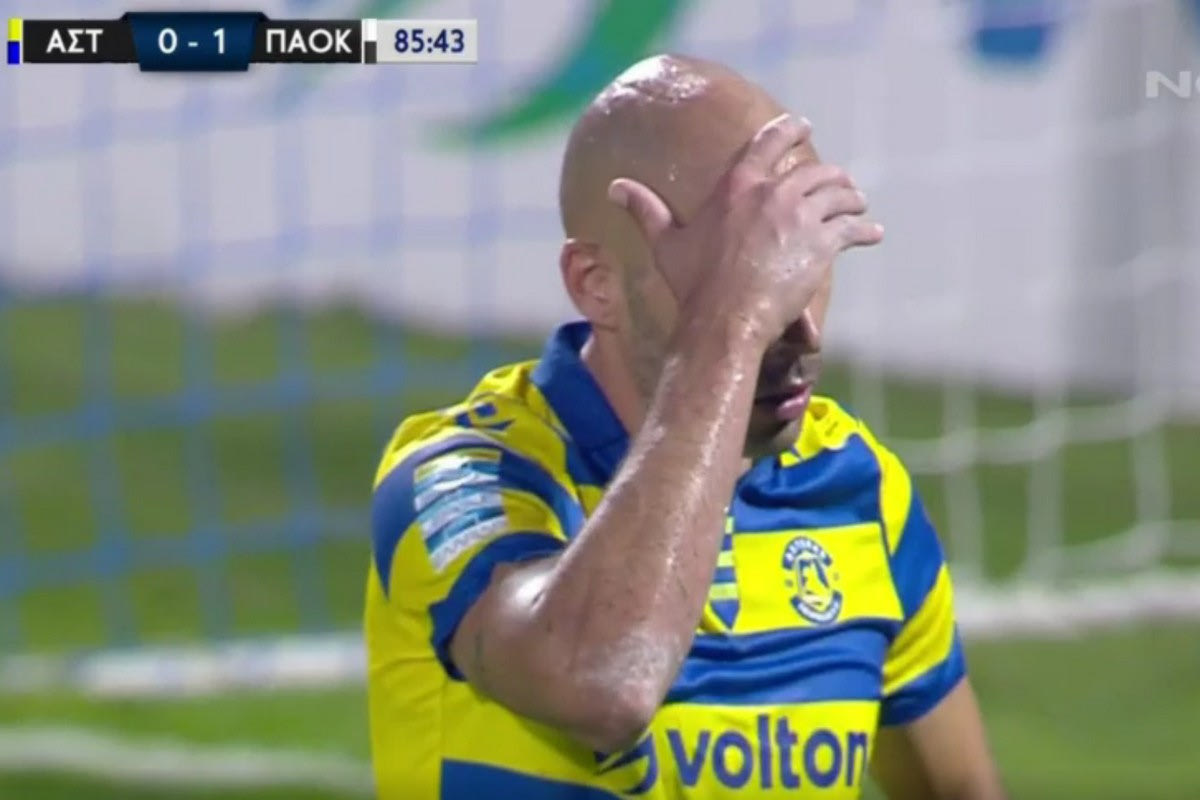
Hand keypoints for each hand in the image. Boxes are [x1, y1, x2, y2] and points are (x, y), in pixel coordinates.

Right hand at [608, 115, 883, 345]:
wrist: (724, 319)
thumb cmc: (693, 285)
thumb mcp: (666, 243)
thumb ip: (644, 209)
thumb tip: (614, 187)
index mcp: (737, 187)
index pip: (768, 143)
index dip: (788, 128)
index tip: (802, 124)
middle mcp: (772, 193)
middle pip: (814, 171)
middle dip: (832, 176)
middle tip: (842, 183)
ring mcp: (800, 216)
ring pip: (840, 194)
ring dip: (852, 199)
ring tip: (859, 206)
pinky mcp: (822, 243)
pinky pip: (853, 227)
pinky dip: (866, 229)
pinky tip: (873, 234)